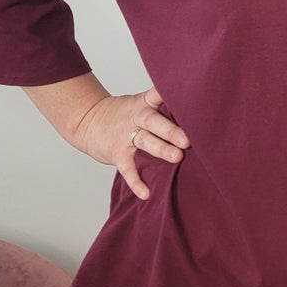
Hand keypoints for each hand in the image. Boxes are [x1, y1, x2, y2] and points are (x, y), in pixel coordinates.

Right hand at [72, 85, 189, 200]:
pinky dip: (136, 182)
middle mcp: (136, 117)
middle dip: (170, 130)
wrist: (88, 121)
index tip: (187, 95)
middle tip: (187, 139)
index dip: (170, 93)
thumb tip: (198, 113)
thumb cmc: (124, 113)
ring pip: (144, 141)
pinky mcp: (117, 154)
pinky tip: (146, 193)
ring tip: (177, 157)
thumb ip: (163, 107)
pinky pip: (127, 169)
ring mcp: (125, 136)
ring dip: (160, 149)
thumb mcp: (141, 102)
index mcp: (144, 103)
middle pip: (154, 121)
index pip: (158, 93)